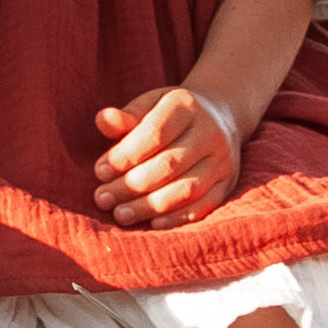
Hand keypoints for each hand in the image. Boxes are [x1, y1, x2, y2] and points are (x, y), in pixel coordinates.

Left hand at [93, 84, 240, 228]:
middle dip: (131, 185)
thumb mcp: (149, 104)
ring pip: (186, 189)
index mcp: (186, 106)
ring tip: (120, 215)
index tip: (100, 171)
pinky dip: (177, 217)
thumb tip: (103, 120)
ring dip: (150, 206)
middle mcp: (210, 133)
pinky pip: (204, 205)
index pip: (155, 133)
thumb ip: (126, 116)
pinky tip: (152, 223)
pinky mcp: (227, 184)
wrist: (220, 117)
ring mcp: (223, 160)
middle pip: (169, 164)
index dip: (126, 155)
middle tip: (102, 198)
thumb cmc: (171, 114)